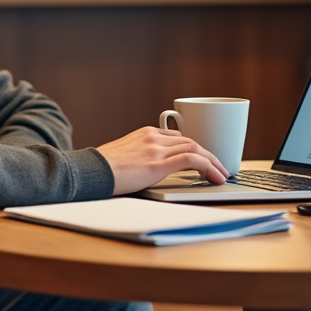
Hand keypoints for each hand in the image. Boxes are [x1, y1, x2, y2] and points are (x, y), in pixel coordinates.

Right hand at [94, 126, 228, 194]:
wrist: (88, 172)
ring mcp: (155, 149)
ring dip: (213, 162)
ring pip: (195, 149)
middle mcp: (153, 137)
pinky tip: (215, 177)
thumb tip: (146, 170)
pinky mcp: (157, 164)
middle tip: (220, 167)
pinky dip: (208, 167)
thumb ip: (139, 157)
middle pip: (191, 142)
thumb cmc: (100, 169)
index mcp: (145, 133)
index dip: (195, 148)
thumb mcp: (123, 156)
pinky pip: (191, 161)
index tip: (204, 159)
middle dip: (209, 155)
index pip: (178, 137)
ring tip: (222, 175)